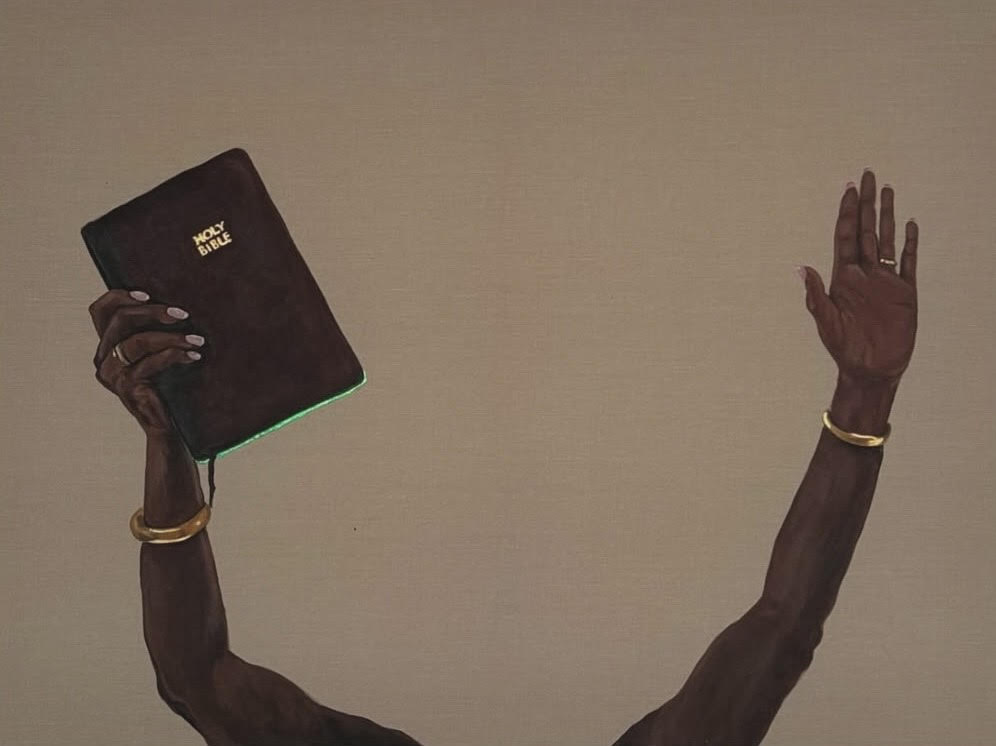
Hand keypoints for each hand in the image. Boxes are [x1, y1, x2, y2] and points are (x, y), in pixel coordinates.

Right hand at [89, 290, 205, 434]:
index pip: (99, 311)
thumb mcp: (156, 353)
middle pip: (119, 321)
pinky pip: (151, 362)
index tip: (147, 293)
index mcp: (106, 346)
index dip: (118, 296)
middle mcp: (103, 358)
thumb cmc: (166, 385)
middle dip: (153, 312)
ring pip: (137, 341)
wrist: (166, 425)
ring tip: (198, 340)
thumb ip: (151, 330)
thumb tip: (173, 302)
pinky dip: (175, 355)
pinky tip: (194, 355)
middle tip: (183, 314)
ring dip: (172, 337)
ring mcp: (112, 374)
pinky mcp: (126, 387)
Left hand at [800, 169, 918, 385]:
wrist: (871, 369)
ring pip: (885, 239)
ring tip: (888, 189)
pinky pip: (907, 262)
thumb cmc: (843, 349)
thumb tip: (801, 268)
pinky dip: (908, 243)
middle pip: (864, 229)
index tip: (848, 189)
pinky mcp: (904, 291)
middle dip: (865, 202)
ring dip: (886, 215)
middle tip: (867, 175)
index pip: (844, 236)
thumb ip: (815, 296)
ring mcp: (884, 280)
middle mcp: (863, 273)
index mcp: (842, 278)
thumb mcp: (826, 323)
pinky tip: (908, 224)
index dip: (846, 212)